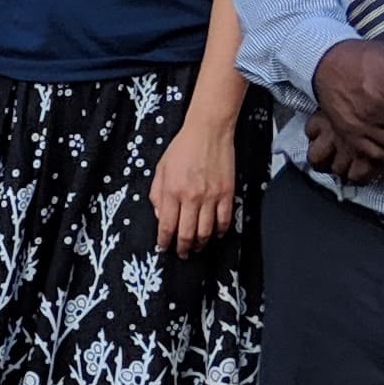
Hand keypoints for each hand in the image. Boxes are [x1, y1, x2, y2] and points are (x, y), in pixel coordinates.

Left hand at [149, 113, 240, 252]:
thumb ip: (157, 195)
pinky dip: (220, 232)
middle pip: (187, 234)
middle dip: (182, 248)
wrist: (208, 131)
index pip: (166, 226)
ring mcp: (211, 197)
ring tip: (196, 247)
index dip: (164, 242)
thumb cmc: (182, 148)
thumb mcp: (160, 169)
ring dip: (200, 244)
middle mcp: (191, 197)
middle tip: (181, 253)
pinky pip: (224, 220)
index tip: (163, 248)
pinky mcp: (226, 193)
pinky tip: (216, 235)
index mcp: (172, 191)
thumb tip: (160, 217)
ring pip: (206, 231)